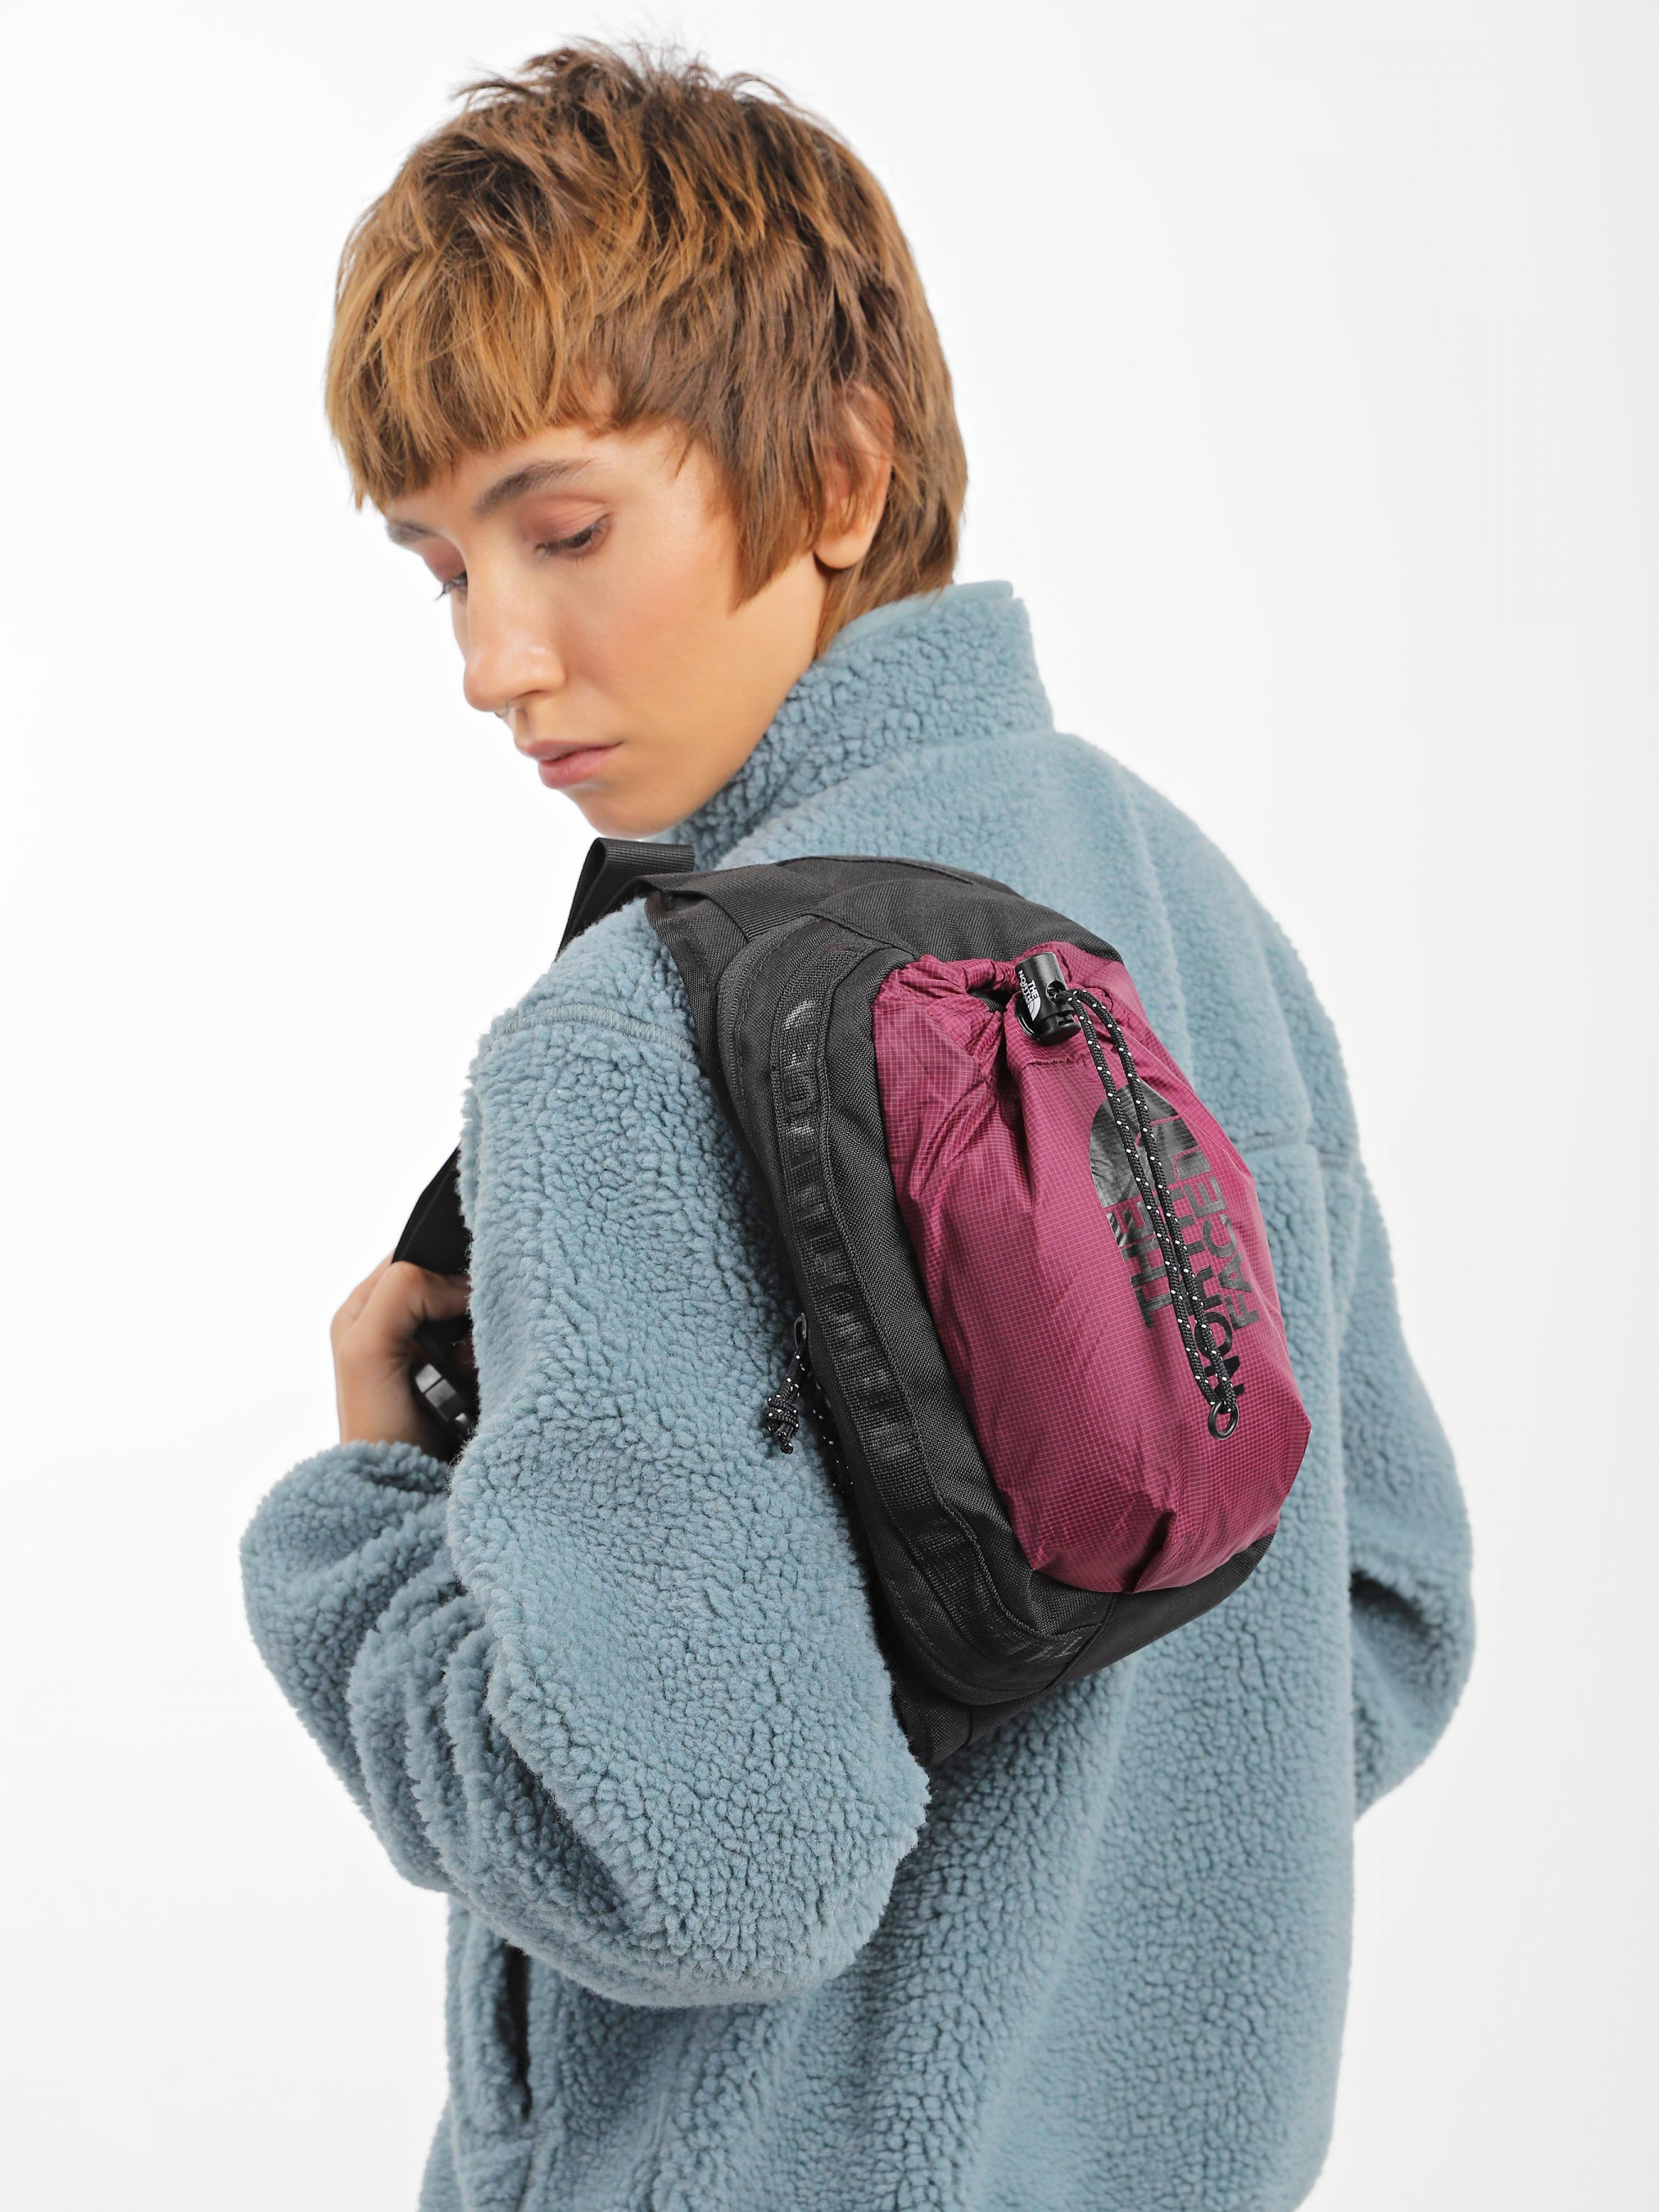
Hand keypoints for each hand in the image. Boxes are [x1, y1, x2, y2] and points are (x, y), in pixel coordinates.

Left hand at [331, 1253, 471, 1450]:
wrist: (403, 1488)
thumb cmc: (375, 1425)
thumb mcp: (367, 1347)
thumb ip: (403, 1294)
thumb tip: (459, 1284)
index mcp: (365, 1306)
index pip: (413, 1255)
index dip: (441, 1264)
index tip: (461, 1293)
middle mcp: (395, 1322)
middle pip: (449, 1283)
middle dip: (465, 1306)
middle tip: (460, 1340)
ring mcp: (429, 1349)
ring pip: (472, 1314)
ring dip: (479, 1337)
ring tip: (465, 1368)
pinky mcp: (456, 1373)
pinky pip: (485, 1345)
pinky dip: (488, 1357)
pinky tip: (475, 1380)